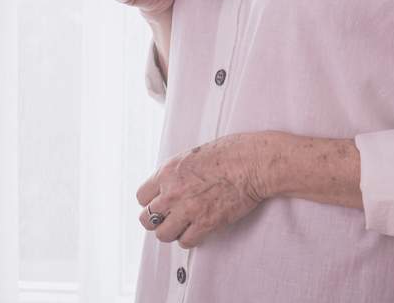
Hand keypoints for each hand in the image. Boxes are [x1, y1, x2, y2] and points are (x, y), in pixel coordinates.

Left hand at [135, 131, 279, 248]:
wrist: (252, 163)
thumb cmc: (230, 153)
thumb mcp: (193, 154)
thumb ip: (176, 173)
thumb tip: (171, 184)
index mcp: (168, 172)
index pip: (141, 196)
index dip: (150, 202)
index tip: (159, 203)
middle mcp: (173, 192)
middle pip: (146, 219)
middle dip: (156, 220)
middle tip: (168, 218)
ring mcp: (188, 209)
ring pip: (163, 235)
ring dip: (172, 232)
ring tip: (182, 226)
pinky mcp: (206, 223)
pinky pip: (186, 241)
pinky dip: (190, 238)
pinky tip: (197, 230)